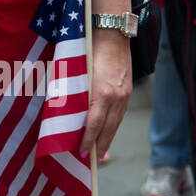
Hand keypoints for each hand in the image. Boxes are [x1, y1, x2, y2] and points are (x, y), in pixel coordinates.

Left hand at [80, 30, 130, 158]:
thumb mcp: (78, 74)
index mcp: (101, 93)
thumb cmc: (89, 52)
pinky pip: (122, 113)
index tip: (82, 152)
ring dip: (109, 137)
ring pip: (117, 122)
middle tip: (94, 160)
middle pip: (109, 127)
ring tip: (103, 151)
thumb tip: (67, 113)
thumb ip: (76, 94)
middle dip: (101, 144)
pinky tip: (110, 130)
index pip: (94, 124)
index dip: (88, 140)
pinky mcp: (128, 89)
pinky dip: (115, 124)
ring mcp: (124, 93)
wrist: (113, 35)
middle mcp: (116, 96)